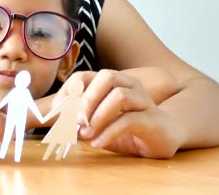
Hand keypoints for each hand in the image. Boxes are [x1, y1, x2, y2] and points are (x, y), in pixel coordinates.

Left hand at [55, 70, 185, 157]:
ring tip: (85, 134)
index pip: (85, 76)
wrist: (162, 138)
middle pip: (107, 77)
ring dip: (98, 116)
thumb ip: (81, 119)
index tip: (56, 110)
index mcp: (113, 82)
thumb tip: (58, 122)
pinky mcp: (153, 119)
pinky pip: (130, 120)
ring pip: (120, 96)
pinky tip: (97, 143)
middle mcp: (130, 85)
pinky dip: (109, 132)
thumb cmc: (127, 128)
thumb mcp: (99, 122)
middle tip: (73, 121)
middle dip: (86, 99)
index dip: (68, 90)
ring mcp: (144, 101)